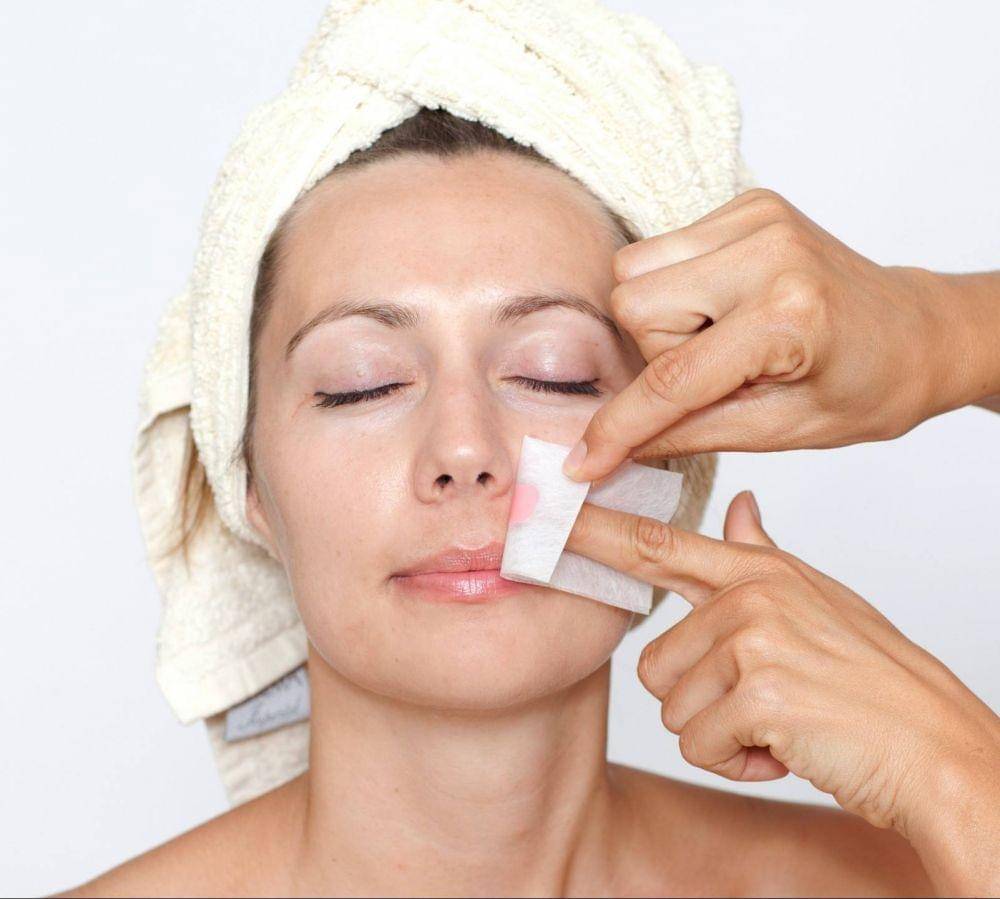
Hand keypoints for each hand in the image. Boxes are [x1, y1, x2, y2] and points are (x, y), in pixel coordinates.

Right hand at [562, 189, 999, 481]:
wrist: (917, 333)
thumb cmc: (867, 388)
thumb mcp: (782, 432)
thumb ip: (686, 435)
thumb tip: (610, 452)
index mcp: (790, 315)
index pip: (672, 377)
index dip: (619, 426)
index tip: (583, 463)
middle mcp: (768, 249)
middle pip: (633, 304)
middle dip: (653, 352)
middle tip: (709, 374)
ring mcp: (756, 217)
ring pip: (634, 270)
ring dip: (658, 319)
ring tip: (717, 340)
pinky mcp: (746, 204)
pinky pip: (659, 249)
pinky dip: (672, 290)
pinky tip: (719, 310)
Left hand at [564, 492, 999, 856]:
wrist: (935, 744)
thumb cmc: (873, 677)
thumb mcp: (817, 600)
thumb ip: (762, 554)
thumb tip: (738, 505)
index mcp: (758, 570)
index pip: (657, 545)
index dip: (596, 532)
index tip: (547, 518)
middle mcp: (750, 594)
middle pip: (654, 661)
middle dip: (699, 700)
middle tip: (762, 702)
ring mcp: (753, 637)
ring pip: (671, 706)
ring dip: (720, 733)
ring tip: (779, 722)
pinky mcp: (758, 690)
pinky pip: (699, 743)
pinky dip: (739, 762)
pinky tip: (785, 748)